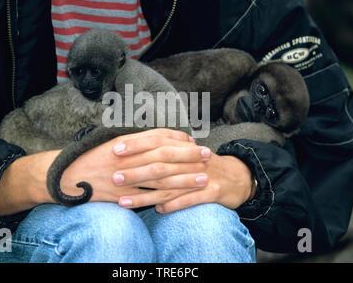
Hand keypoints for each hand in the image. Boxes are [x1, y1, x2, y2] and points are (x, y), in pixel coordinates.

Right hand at [59, 128, 209, 203]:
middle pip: (164, 155)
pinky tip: (180, 197)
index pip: (158, 137)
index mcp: (126, 141)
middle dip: (188, 155)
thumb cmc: (90, 157)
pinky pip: (147, 196)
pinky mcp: (122, 194)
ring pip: (160, 177)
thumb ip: (135, 140)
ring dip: (184, 177)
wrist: (67, 176)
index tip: (194, 140)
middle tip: (208, 155)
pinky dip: (165, 196)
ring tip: (203, 177)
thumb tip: (158, 139)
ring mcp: (125, 176)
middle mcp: (128, 157)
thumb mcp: (112, 141)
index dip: (179, 138)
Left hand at [114, 147, 254, 211]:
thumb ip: (168, 147)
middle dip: (136, 171)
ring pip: (170, 186)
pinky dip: (174, 205)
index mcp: (185, 147)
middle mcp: (192, 160)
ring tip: (124, 202)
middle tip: (114, 176)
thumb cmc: (205, 165)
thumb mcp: (188, 152)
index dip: (137, 145)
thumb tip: (140, 145)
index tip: (116, 149)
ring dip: (145, 195)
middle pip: (160, 164)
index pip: (157, 142)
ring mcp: (203, 177)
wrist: (238, 176)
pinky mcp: (213, 192)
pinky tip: (158, 210)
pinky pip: (191, 200)